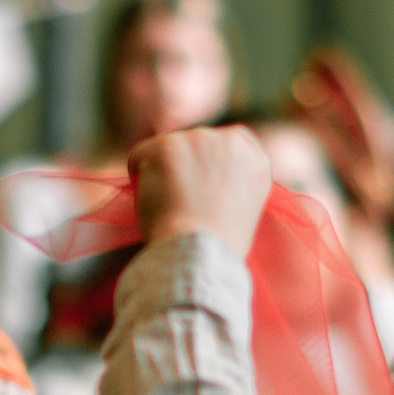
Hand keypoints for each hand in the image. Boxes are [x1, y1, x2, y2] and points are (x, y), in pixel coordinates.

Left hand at [129, 126, 273, 257]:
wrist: (201, 255)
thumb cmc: (218, 249)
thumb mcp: (242, 213)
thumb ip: (230, 187)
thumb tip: (204, 183)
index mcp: (254, 160)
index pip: (231, 142)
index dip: (209, 163)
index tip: (202, 187)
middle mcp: (230, 142)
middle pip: (194, 144)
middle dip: (184, 168)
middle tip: (183, 207)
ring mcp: (197, 139)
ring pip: (166, 150)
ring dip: (162, 174)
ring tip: (172, 210)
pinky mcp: (166, 145)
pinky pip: (139, 157)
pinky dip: (138, 178)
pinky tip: (154, 203)